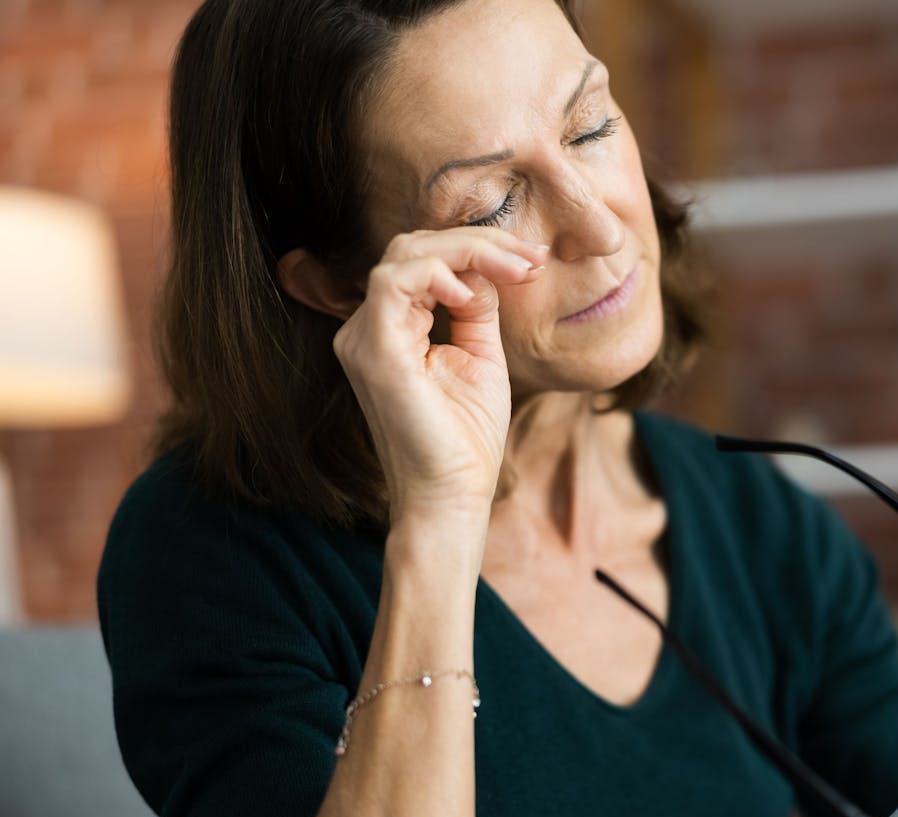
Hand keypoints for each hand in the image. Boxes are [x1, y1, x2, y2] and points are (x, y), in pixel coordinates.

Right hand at [331, 227, 548, 511]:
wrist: (454, 495)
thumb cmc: (466, 438)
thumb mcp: (481, 355)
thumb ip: (477, 307)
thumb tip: (489, 266)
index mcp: (390, 328)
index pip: (423, 260)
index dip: (478, 247)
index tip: (532, 258)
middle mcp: (367, 329)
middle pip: (413, 247)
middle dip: (479, 241)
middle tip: (531, 257)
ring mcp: (364, 339)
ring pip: (405, 255)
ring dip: (468, 250)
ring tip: (516, 269)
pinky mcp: (374, 353)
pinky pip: (395, 284)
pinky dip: (439, 274)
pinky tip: (474, 294)